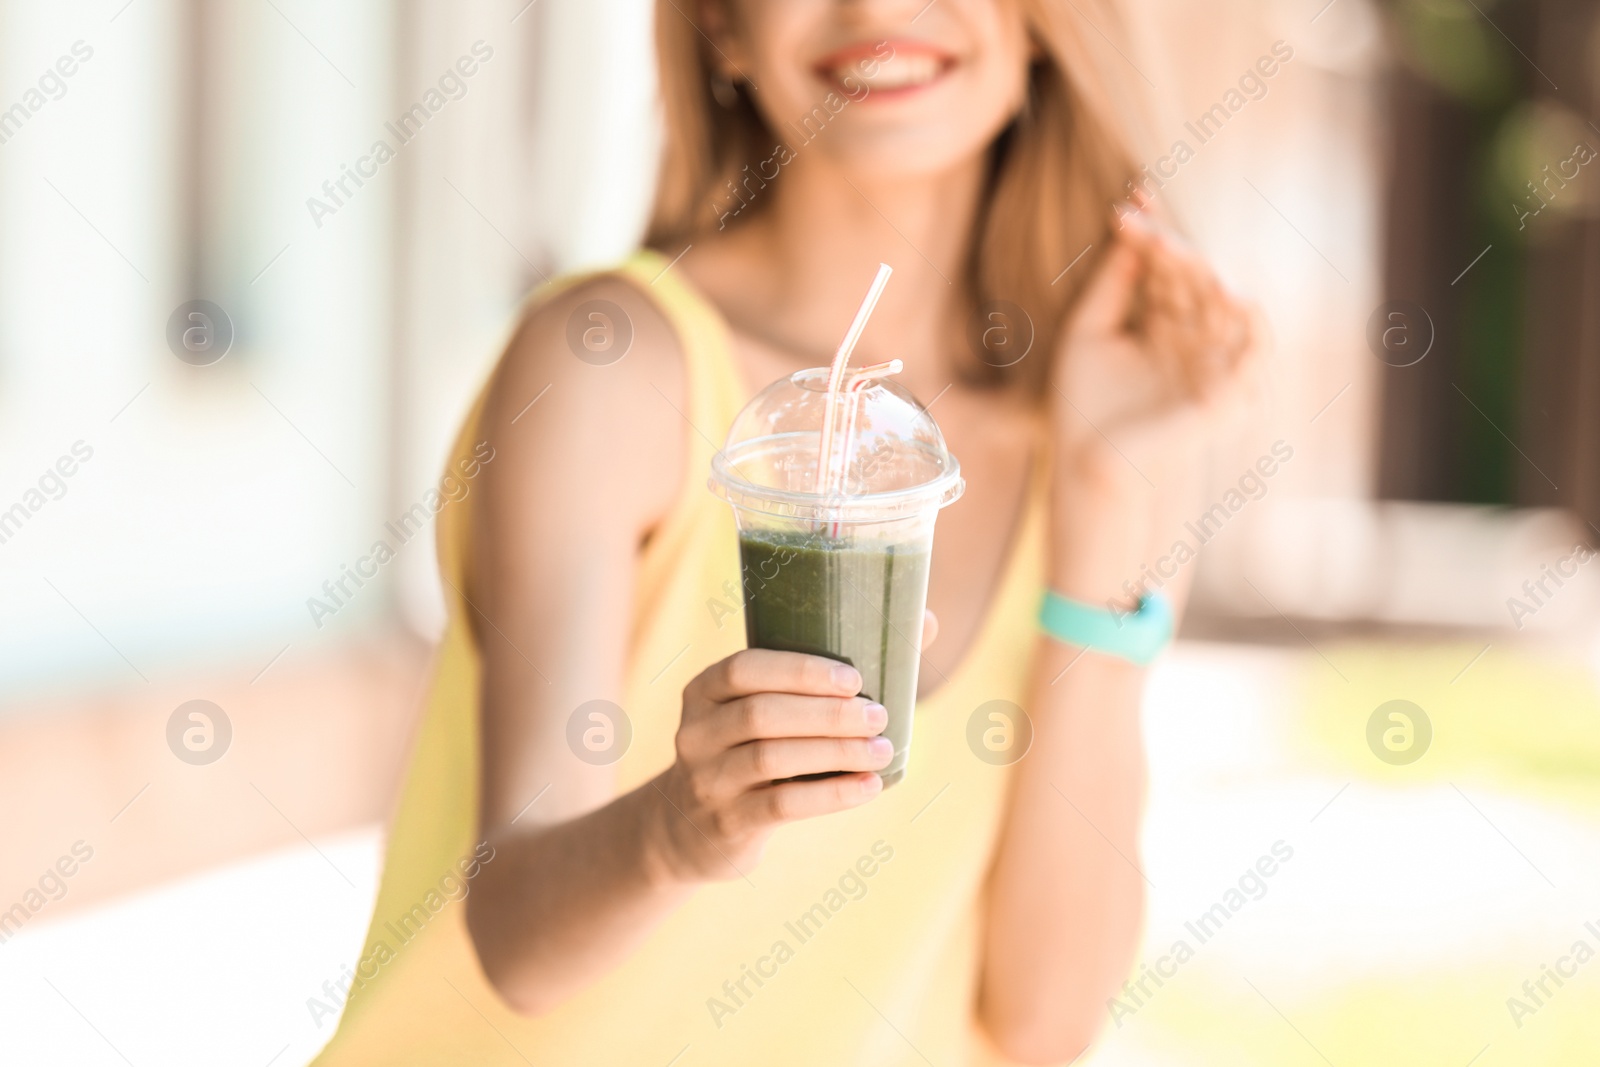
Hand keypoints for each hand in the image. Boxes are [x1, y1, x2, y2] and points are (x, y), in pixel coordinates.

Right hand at [647, 649, 892, 883]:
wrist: (691, 829)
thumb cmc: (753, 748)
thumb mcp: (766, 708)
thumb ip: (828, 673)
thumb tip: (926, 621)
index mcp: (705, 691)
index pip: (743, 668)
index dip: (799, 670)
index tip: (854, 678)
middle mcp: (697, 733)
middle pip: (761, 714)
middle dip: (827, 714)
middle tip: (879, 715)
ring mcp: (707, 781)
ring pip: (770, 758)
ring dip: (835, 752)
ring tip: (883, 750)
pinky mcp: (728, 824)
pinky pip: (781, 805)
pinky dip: (831, 796)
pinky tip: (869, 787)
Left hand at [1048, 213, 1266, 604]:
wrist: (1089, 468)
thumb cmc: (1084, 407)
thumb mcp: (1089, 332)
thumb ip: (1112, 284)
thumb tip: (1129, 227)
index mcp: (1164, 324)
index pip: (1167, 268)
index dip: (1154, 233)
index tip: (1132, 199)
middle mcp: (1196, 340)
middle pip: (1194, 279)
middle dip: (1169, 249)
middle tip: (1139, 223)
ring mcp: (1215, 366)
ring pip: (1223, 307)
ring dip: (1201, 275)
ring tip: (1172, 250)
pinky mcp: (1228, 396)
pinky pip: (1252, 356)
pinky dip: (1250, 327)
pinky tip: (1234, 294)